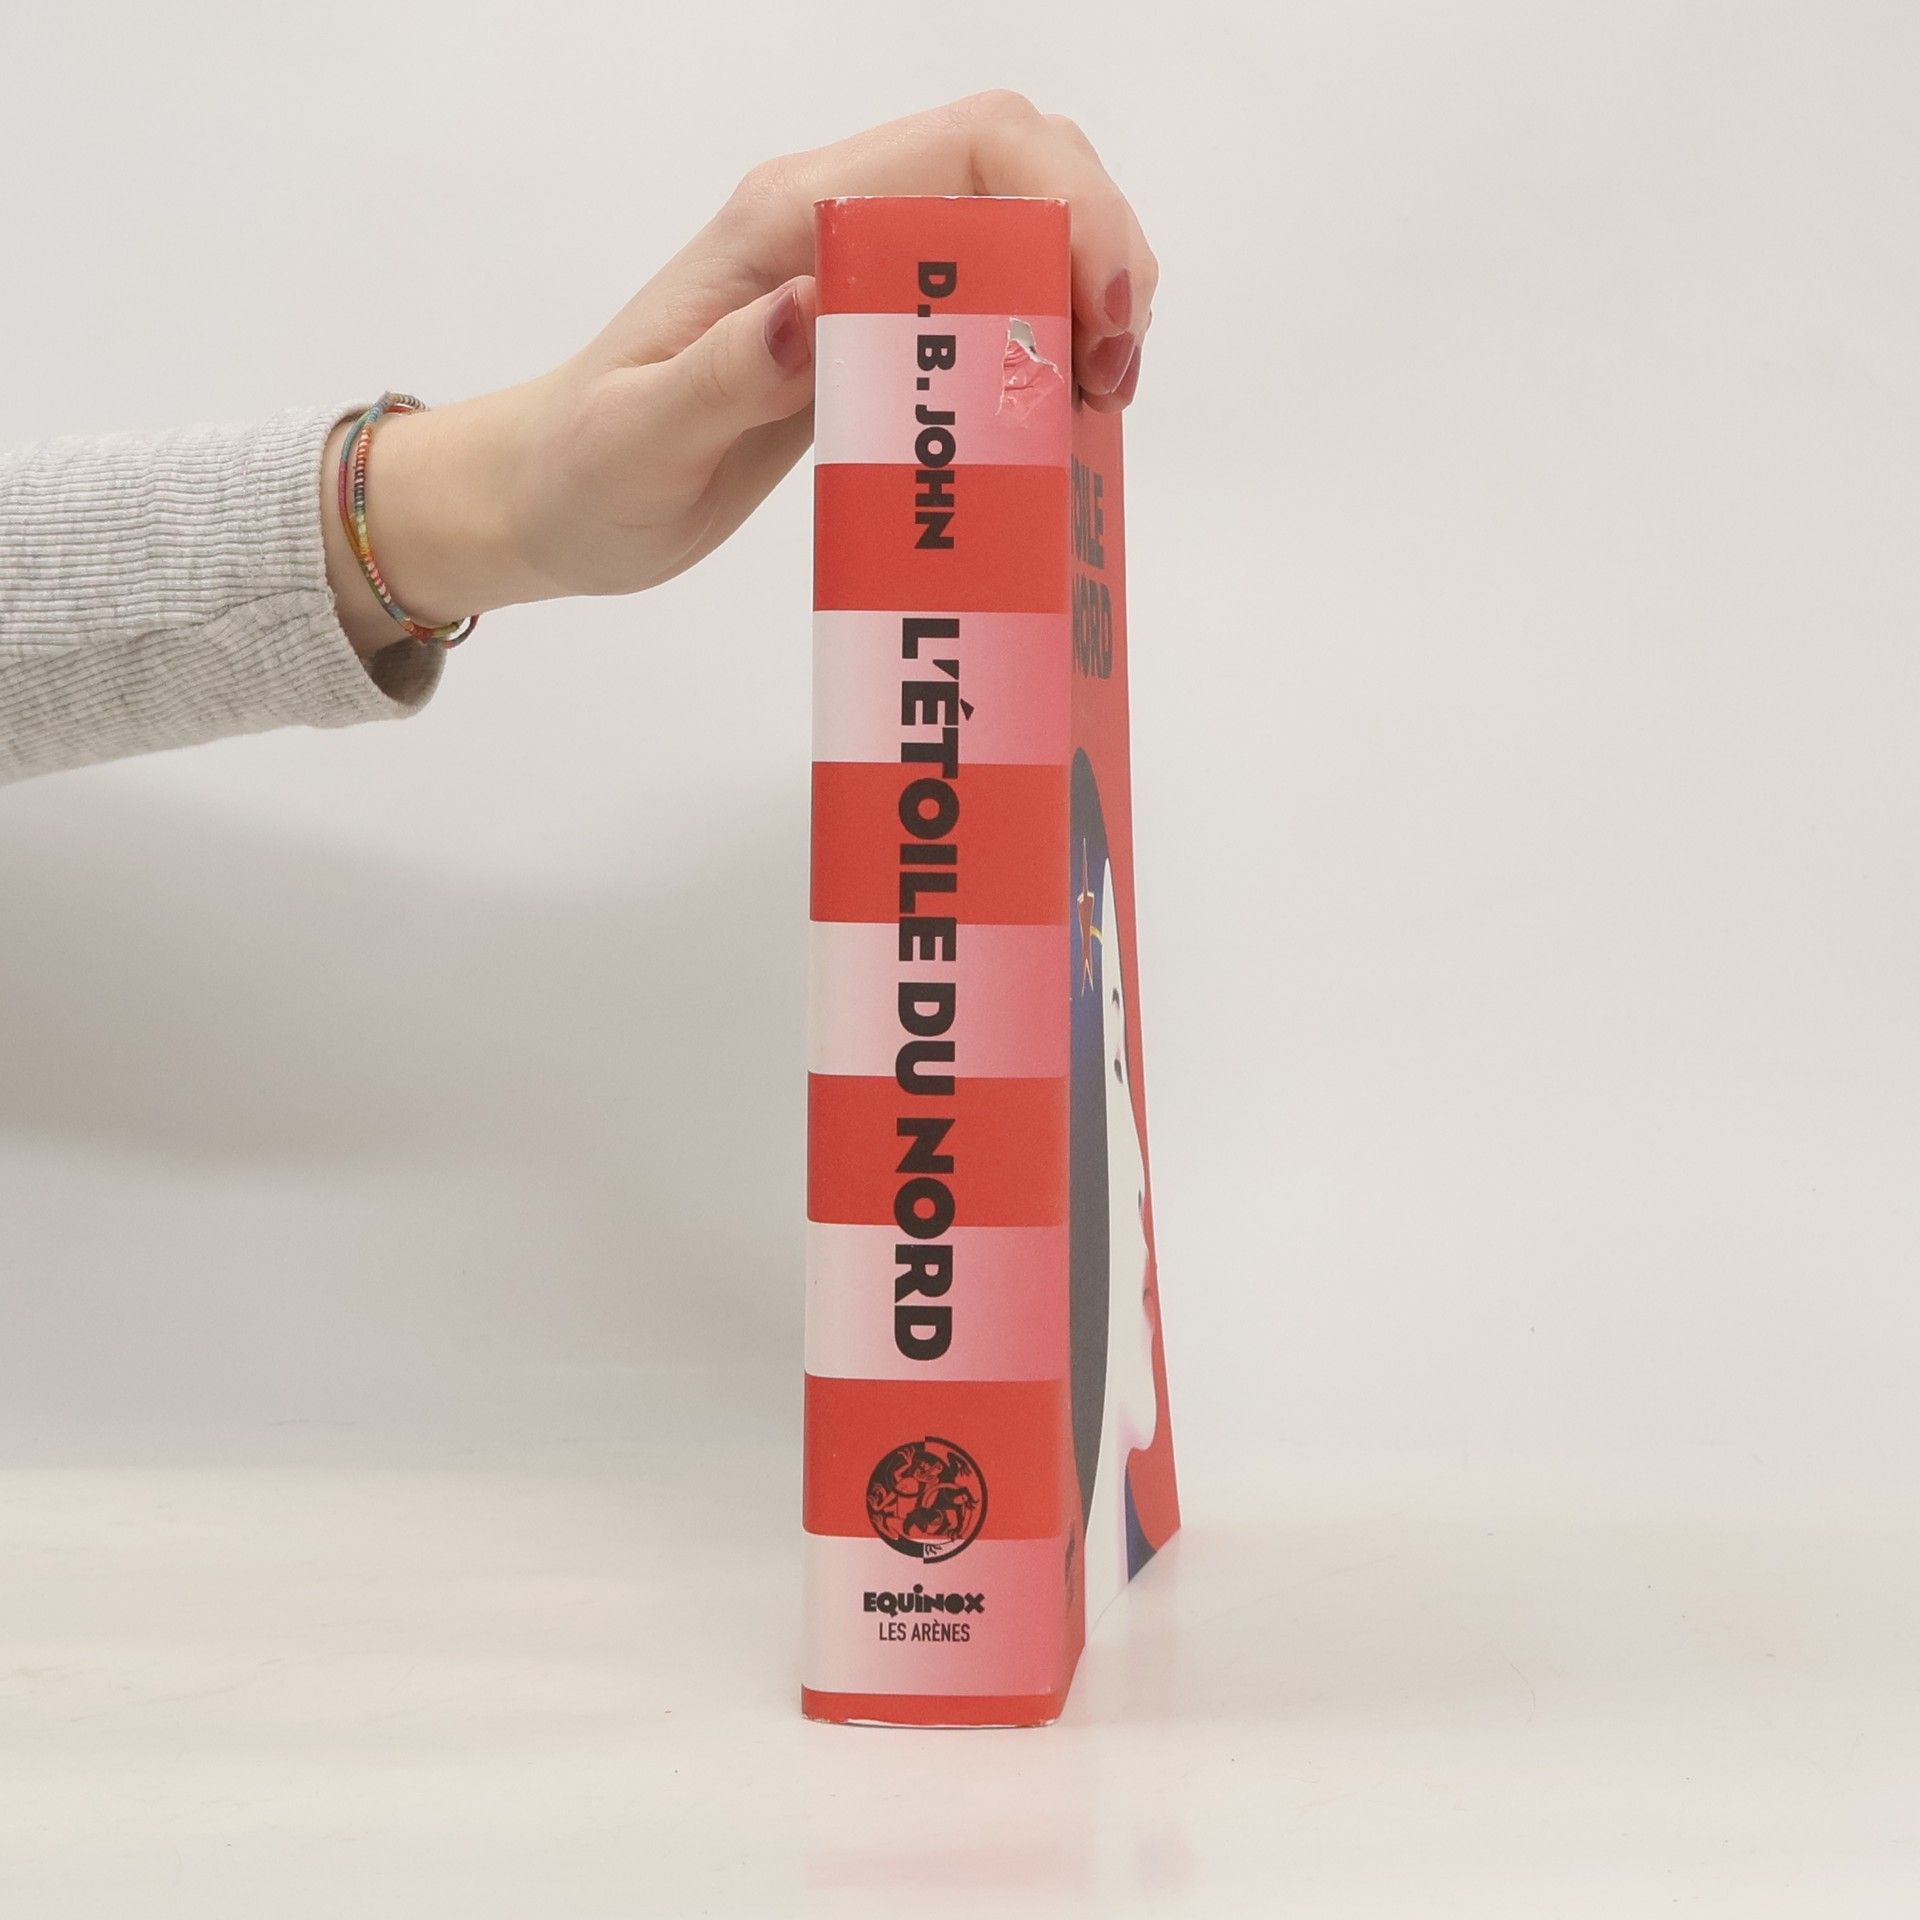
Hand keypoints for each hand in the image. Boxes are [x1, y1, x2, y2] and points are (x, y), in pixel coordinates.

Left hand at [325, 92, 1156, 657]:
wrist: (549, 498)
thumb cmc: (587, 475)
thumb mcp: (642, 441)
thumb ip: (726, 374)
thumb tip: (812, 310)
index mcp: (786, 224)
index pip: (965, 151)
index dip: (1064, 206)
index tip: (1099, 319)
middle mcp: (831, 226)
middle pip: (1012, 161)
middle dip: (1096, 243)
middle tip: (1112, 373)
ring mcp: (852, 274)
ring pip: (1013, 220)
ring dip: (1081, 291)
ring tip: (1095, 397)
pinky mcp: (866, 331)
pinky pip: (984, 296)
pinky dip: (1044, 336)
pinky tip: (1052, 410)